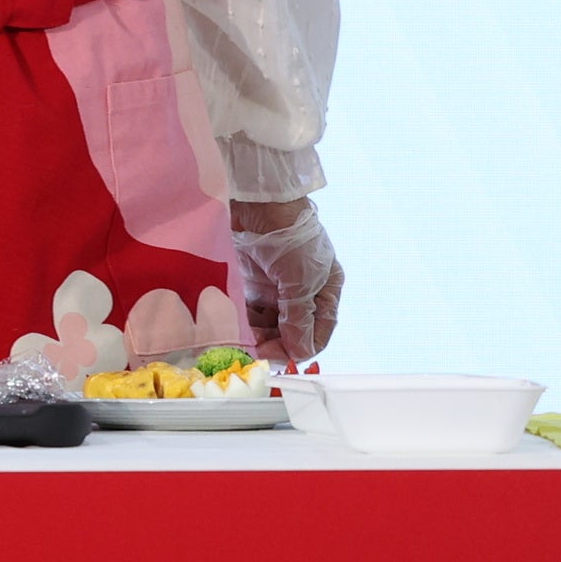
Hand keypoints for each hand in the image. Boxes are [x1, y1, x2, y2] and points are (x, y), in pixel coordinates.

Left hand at [228, 199, 341, 366]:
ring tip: (243, 341)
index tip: (280, 359)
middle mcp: (303, 292)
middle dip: (275, 344)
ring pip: (268, 324)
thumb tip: (300, 352)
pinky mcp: (253, 282)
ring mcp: (276, 287)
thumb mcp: (302, 281)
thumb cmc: (291, 238)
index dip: (301, 349)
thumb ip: (299, 318)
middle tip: (255, 353)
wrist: (260, 202)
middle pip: (291, 331)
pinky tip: (234, 328)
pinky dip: (244, 322)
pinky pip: (250, 311)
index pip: (318, 333)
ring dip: (257, 335)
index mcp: (326, 291)